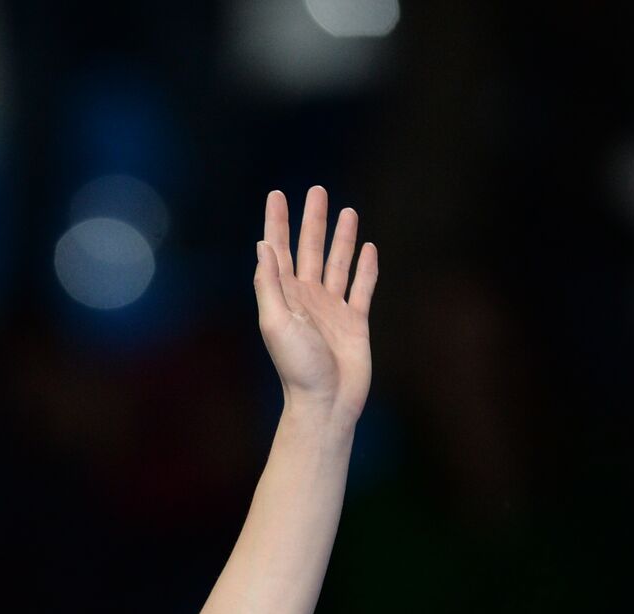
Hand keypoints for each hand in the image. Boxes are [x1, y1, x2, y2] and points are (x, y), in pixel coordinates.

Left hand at [254, 186, 376, 420]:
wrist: (326, 402)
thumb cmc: (297, 367)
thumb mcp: (276, 322)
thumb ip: (269, 284)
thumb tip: (263, 245)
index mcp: (285, 296)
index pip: (279, 251)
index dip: (278, 223)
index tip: (278, 195)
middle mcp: (308, 298)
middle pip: (310, 249)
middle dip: (313, 221)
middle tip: (317, 191)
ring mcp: (332, 309)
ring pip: (338, 264)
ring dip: (342, 238)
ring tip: (348, 211)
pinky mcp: (355, 322)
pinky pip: (362, 288)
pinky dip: (366, 269)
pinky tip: (370, 249)